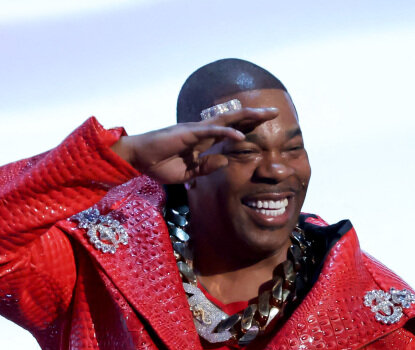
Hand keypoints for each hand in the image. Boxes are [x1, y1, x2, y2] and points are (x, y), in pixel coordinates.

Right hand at [109, 106, 279, 184]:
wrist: (138, 159)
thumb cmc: (159, 164)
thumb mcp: (188, 173)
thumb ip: (206, 167)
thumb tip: (225, 160)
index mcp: (204, 140)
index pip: (231, 131)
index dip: (248, 127)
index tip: (265, 127)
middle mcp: (203, 131)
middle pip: (234, 120)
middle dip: (255, 115)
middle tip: (275, 111)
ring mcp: (196, 130)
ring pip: (227, 120)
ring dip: (247, 116)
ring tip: (266, 114)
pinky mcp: (187, 132)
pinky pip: (210, 131)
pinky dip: (226, 133)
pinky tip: (240, 135)